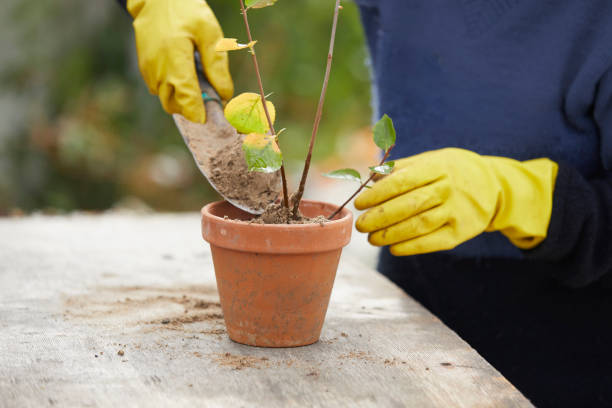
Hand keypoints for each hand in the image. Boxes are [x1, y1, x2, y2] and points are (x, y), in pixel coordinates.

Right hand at [128, 0, 232, 122]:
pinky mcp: (144, 67)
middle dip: (190, 109)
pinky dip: (171, 89)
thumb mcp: (209, 33)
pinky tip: (184, 75)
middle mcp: (157, 69)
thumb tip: (224, 94)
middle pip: (173, 105)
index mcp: (175, 60)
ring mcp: (148, 69)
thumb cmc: (187, 11)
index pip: (186, 99)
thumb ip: (217, 65)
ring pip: (164, 98)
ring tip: (197, 85)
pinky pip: (158, 88)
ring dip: (180, 99)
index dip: (198, 113)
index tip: (209, 118)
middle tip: (207, 100)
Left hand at [355, 148, 557, 255]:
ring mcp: (457, 211)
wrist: (492, 185)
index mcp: (437, 167)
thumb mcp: (430, 160)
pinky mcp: (462, 232)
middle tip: (361, 225)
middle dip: (380, 217)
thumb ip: (400, 168)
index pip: (402, 181)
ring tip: (372, 239)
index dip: (378, 194)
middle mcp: (448, 189)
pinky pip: (433, 242)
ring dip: (391, 234)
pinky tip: (393, 249)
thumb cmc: (450, 171)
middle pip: (409, 205)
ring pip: (419, 225)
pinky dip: (411, 247)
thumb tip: (368, 177)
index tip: (360, 203)